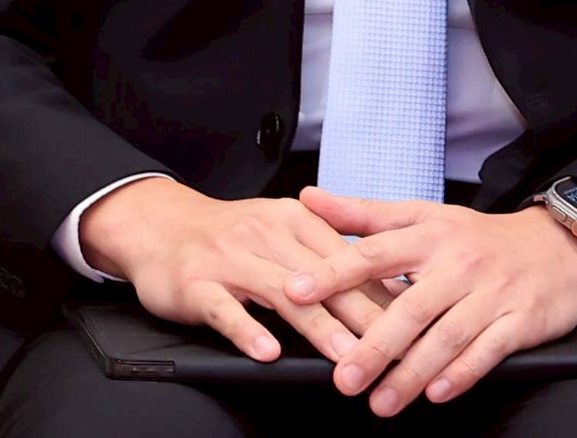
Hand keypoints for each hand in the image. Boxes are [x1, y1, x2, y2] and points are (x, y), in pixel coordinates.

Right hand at [77, 177, 391, 365]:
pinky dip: (248, 330)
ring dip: (317, 326)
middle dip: (361, 314)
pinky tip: (267, 353)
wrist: (161, 225)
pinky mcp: (197, 284)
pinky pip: (225, 309)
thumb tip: (389, 291)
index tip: (414, 322)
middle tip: (393, 347)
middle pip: (322, 277)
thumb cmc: (231, 236)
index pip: (348, 257)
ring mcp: (230, 259)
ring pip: (281, 293)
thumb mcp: (282, 233)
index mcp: (295, 220)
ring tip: (346, 356)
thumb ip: (328, 258)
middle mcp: (266, 234)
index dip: (382, 292)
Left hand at [285, 189, 576, 415]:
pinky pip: (487, 351)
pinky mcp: (519, 320)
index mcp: (429, 236)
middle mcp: (458, 263)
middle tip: (343, 378)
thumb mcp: (423, 216)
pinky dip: (461, 373)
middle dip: (374, 347)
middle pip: (410, 308)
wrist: (557, 246)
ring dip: (411, 374)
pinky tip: (436, 393)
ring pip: (446, 336)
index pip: (373, 252)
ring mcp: (490, 293)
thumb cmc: (478, 238)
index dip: (333, 272)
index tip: (296, 292)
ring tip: (381, 402)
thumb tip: (309, 199)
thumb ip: (364, 214)